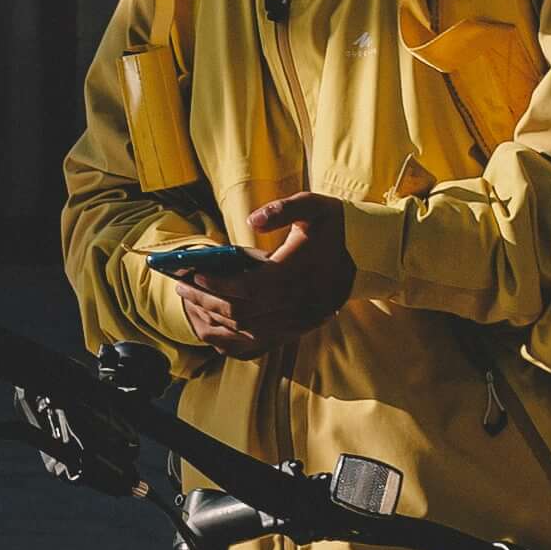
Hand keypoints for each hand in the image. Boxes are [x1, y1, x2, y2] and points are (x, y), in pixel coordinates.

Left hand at [163, 194, 354, 356]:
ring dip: (215, 321)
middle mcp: (296, 303)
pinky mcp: (298, 329)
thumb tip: (252, 219)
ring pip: (247, 332)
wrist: (368, 256)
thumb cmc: (336, 227)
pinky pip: (259, 343)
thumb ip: (282, 209)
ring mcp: (298, 320)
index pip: (246, 289)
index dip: (216, 286)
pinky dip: (233, 339)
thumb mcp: (314, 206)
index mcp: (295, 274)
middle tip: (181, 288)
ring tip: (192, 306)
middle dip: (206, 302)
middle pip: (241, 313)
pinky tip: (216, 328)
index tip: (192, 276)